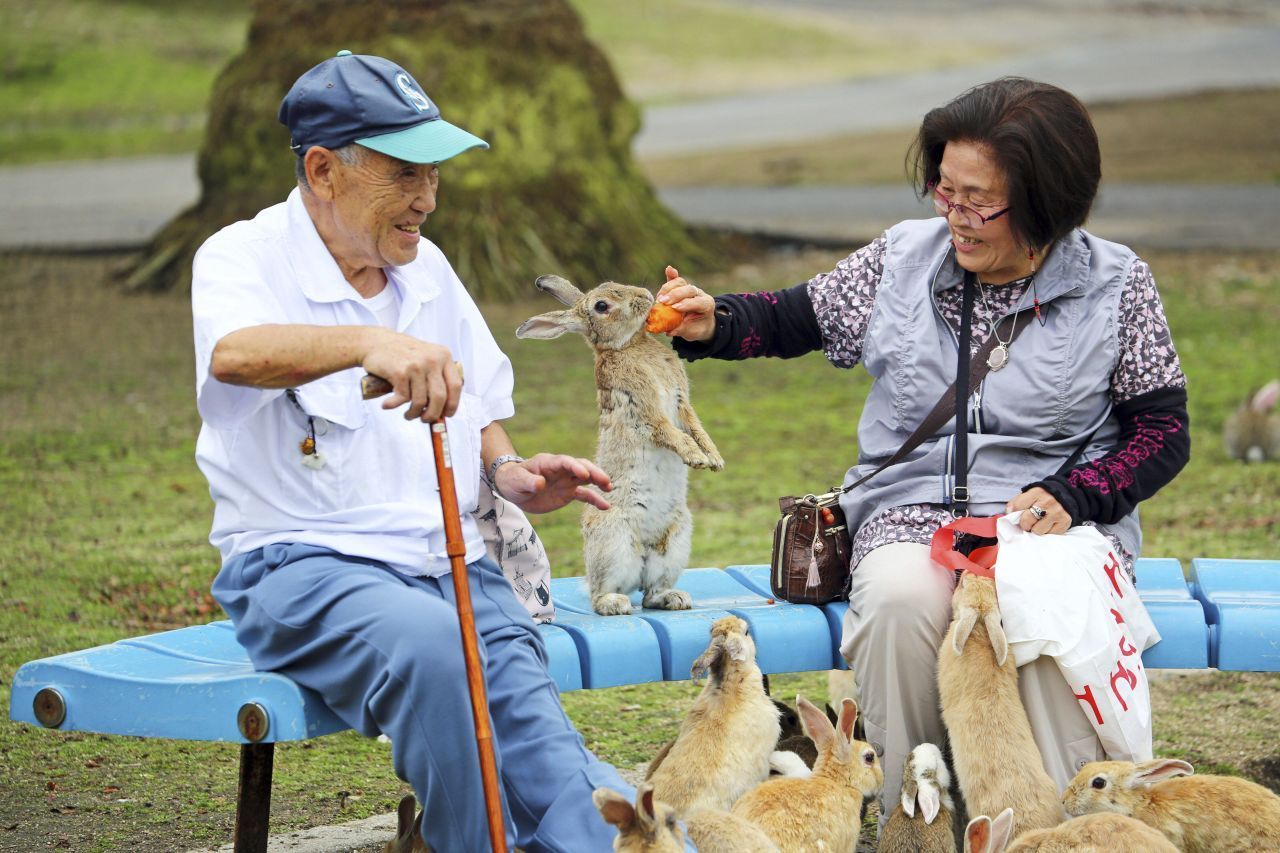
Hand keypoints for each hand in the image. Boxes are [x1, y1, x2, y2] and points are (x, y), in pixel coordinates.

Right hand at [361, 330, 461, 421]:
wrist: (376, 342)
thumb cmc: (403, 354)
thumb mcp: (427, 357)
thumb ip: (437, 377)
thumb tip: (442, 408)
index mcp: (443, 356)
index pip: (456, 385)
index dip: (452, 404)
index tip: (446, 414)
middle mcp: (432, 360)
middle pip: (440, 397)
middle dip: (433, 414)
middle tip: (425, 419)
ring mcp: (416, 366)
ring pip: (421, 401)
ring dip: (413, 413)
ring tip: (408, 414)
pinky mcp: (400, 372)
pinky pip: (403, 398)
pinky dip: (395, 405)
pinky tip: (389, 405)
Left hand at [495, 453, 612, 513]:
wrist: (514, 489)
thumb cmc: (514, 480)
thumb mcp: (517, 481)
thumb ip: (529, 481)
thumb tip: (540, 483)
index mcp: (549, 463)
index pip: (565, 462)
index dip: (575, 466)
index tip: (584, 474)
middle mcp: (562, 470)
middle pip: (581, 467)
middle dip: (594, 472)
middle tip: (605, 481)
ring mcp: (566, 481)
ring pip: (587, 479)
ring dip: (599, 481)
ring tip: (609, 488)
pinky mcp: (568, 493)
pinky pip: (584, 495)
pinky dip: (595, 499)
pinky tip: (605, 506)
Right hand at [656, 265, 715, 342]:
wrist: (701, 322)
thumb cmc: (696, 328)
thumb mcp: (692, 333)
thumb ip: (681, 330)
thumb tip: (668, 331)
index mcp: (706, 305)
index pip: (697, 302)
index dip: (686, 304)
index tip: (675, 308)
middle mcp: (699, 294)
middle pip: (689, 289)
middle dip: (675, 295)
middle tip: (663, 302)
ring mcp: (690, 288)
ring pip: (681, 283)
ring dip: (668, 289)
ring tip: (659, 299)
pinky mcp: (681, 286)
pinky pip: (676, 279)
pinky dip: (671, 275)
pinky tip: (668, 270)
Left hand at [1006, 487, 1070, 534]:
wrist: (1065, 495)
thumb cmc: (1042, 497)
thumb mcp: (1029, 494)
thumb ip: (1017, 503)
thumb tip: (1008, 514)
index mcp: (1036, 493)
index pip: (1017, 506)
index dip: (1013, 514)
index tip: (1015, 516)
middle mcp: (1047, 502)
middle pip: (1026, 521)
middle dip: (1024, 524)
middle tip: (1028, 522)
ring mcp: (1057, 513)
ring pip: (1037, 531)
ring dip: (1036, 529)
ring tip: (1039, 523)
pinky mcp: (1064, 522)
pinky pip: (1049, 535)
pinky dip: (1047, 532)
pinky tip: (1048, 525)